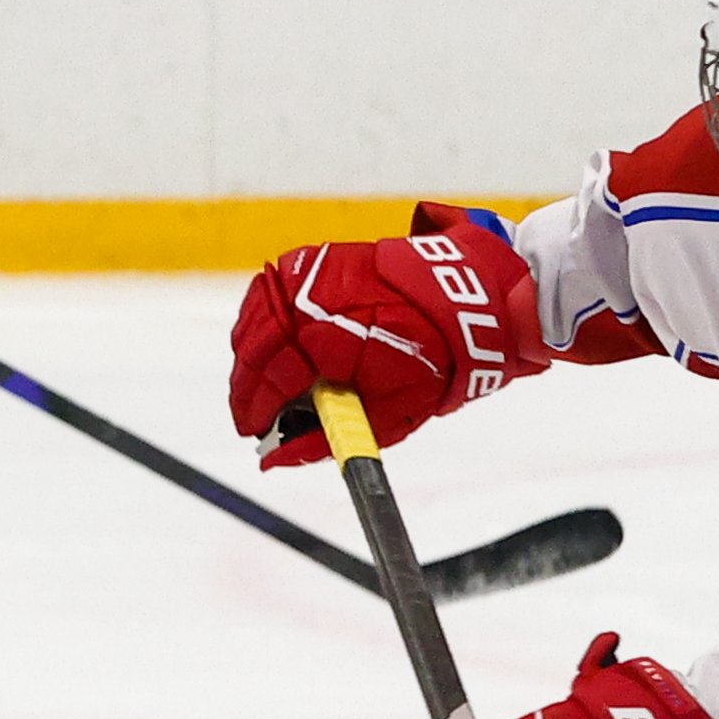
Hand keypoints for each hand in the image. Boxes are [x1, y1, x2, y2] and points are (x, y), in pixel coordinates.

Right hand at [226, 206, 546, 466]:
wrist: (469, 298)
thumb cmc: (437, 358)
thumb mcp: (390, 414)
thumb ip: (328, 438)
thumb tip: (277, 460)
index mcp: (332, 336)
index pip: (272, 377)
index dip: (257, 410)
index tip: (254, 432)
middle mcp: (315, 298)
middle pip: (255, 347)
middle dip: (249, 387)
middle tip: (254, 417)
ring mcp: (313, 273)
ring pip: (255, 317)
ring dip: (250, 354)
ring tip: (261, 386)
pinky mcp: (318, 259)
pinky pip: (269, 291)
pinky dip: (262, 321)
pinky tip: (271, 345)